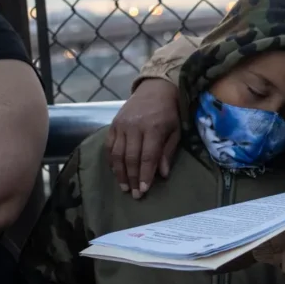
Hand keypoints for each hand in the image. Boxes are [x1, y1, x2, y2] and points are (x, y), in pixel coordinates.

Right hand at [107, 78, 180, 198]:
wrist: (155, 88)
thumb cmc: (169, 112)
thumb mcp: (175, 130)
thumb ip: (168, 151)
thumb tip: (163, 174)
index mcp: (153, 128)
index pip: (147, 156)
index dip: (145, 175)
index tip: (144, 190)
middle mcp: (135, 127)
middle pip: (131, 158)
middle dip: (132, 178)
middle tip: (134, 194)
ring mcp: (121, 125)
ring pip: (117, 154)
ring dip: (120, 173)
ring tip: (124, 187)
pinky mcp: (113, 124)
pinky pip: (109, 145)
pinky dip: (111, 160)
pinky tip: (115, 171)